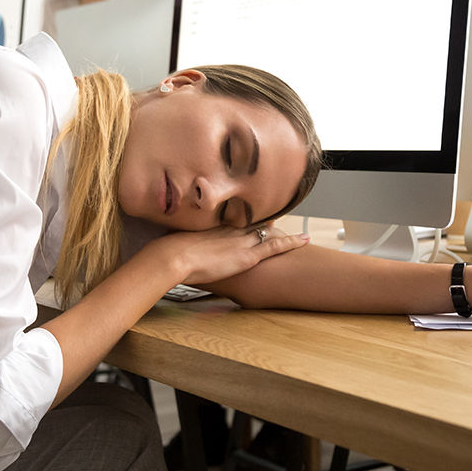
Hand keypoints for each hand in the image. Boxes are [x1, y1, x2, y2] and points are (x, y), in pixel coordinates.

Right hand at [147, 223, 308, 285]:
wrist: (172, 257)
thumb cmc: (167, 252)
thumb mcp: (174, 242)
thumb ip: (181, 242)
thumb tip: (173, 244)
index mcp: (214, 225)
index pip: (237, 218)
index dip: (248, 216)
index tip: (256, 213)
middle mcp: (231, 229)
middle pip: (255, 221)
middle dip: (267, 220)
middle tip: (280, 218)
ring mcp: (241, 241)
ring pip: (268, 231)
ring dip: (283, 230)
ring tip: (298, 229)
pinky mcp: (248, 256)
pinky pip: (275, 246)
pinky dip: (291, 242)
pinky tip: (304, 239)